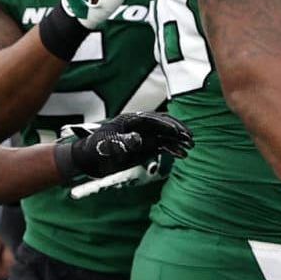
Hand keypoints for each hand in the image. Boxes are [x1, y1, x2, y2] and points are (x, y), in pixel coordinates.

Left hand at [54, 111, 192, 182]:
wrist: (90, 161)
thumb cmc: (95, 150)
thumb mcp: (107, 147)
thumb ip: (123, 142)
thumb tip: (139, 138)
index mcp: (129, 120)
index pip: (151, 119)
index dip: (165, 124)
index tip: (176, 131)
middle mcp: (139, 126)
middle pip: (162, 123)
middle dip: (177, 129)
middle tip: (189, 137)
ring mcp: (144, 135)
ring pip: (165, 135)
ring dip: (178, 140)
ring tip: (190, 146)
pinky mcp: (146, 145)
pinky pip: (163, 145)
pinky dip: (173, 149)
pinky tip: (182, 155)